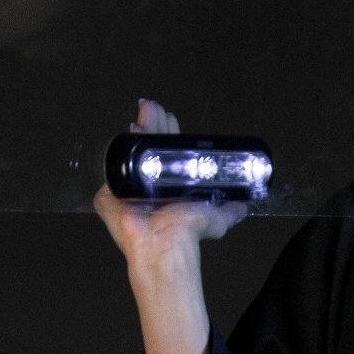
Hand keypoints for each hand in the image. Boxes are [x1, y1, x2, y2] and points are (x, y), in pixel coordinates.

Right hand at [91, 98, 246, 292]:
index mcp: (168, 185)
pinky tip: (131, 132)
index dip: (170, 133)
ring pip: (132, 150)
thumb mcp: (215, 220)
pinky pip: (113, 167)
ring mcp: (128, 187)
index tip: (170, 117)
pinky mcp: (110, 193)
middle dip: (152, 124)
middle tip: (154, 108)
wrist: (165, 246)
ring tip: (147, 111)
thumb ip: (229, 210)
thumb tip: (242, 205)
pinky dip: (122, 148)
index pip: (168, 152)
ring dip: (140, 129)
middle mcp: (148, 184)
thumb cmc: (185, 235)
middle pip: (148, 145)